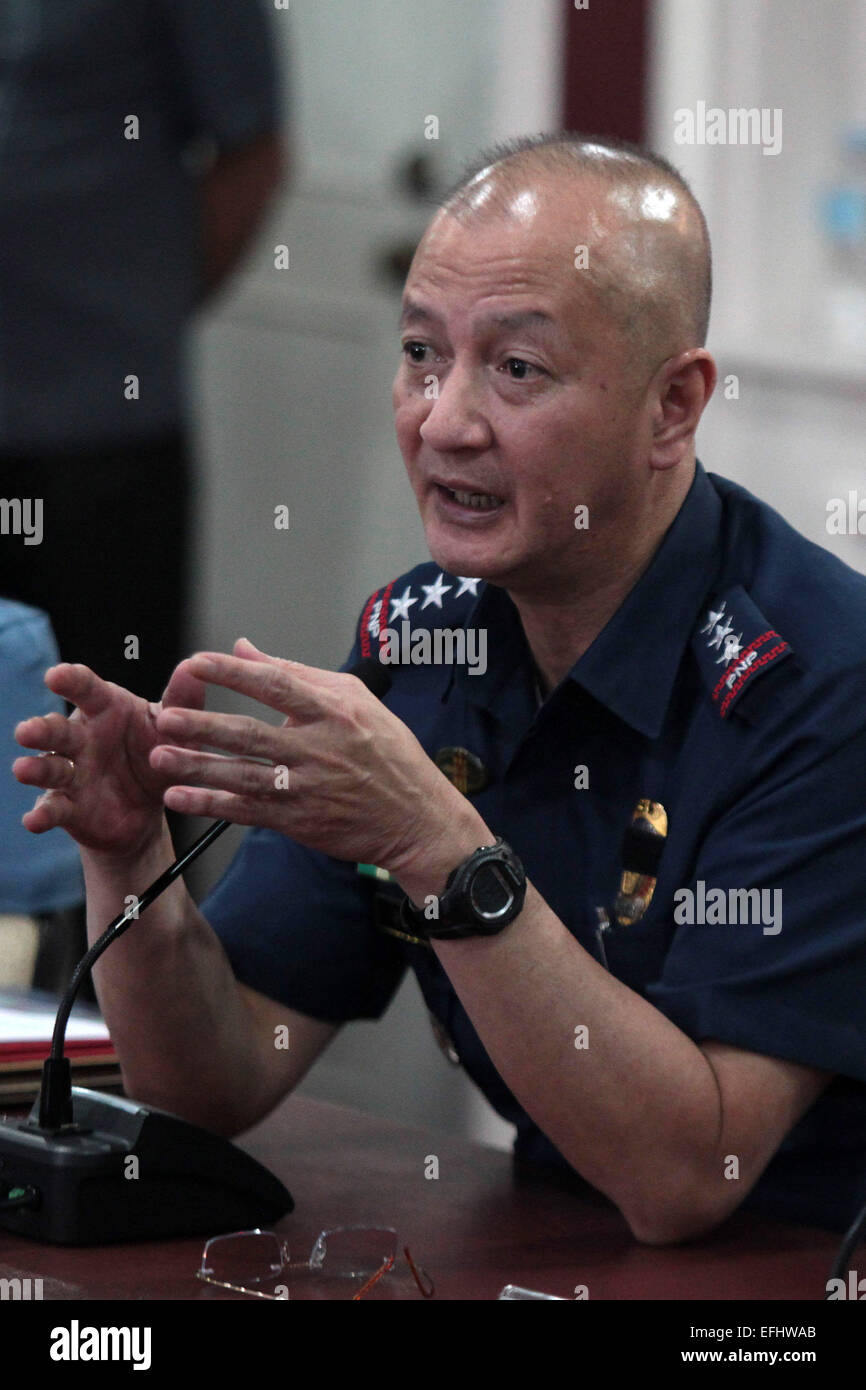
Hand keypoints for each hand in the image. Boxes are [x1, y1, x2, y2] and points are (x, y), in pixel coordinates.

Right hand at [13, 662, 206, 857]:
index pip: (86, 690)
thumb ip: (182, 701)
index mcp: (106, 710)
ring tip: (24, 770)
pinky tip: (35, 820)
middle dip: (41, 729)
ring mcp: (71, 772)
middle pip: (57, 730)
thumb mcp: (175, 731)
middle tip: (28, 731)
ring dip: (35, 769)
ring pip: (49, 767)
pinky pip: (52, 808)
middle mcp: (81, 738)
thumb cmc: (158, 753)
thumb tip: (193, 668)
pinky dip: (42, 814)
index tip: (57, 675)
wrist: (152, 807)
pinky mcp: (68, 806)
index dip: (70, 681)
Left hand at [151, 638, 478, 872]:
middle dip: (203, 726)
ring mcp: (309, 787)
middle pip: (251, 734)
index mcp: (336, 711)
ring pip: (242, 775)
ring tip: (159, 757)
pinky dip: (212, 805)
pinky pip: (247, 811)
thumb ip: (299, 672)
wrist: (418, 819)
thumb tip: (245, 648)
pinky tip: (181, 798)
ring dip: (197, 767)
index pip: (276, 684)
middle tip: (164, 717)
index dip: (232, 673)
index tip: (196, 662)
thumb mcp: (357, 701)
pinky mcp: (300, 820)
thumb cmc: (390, 756)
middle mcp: (321, 748)